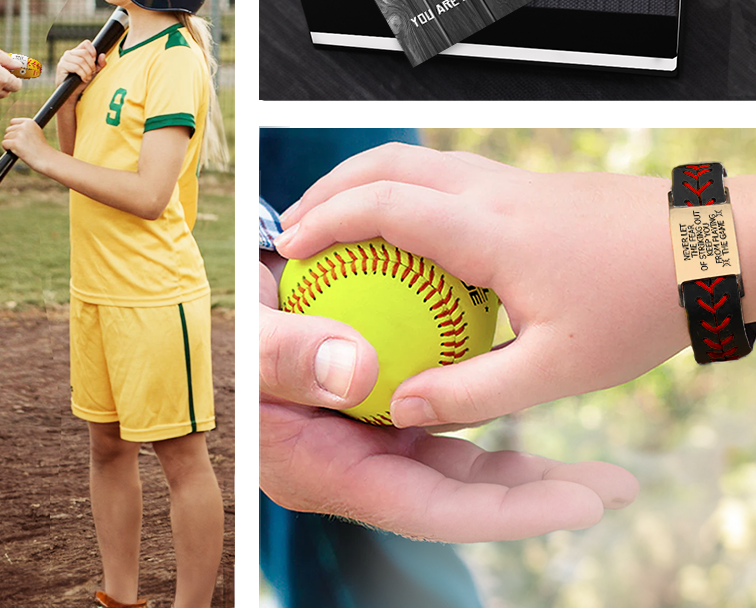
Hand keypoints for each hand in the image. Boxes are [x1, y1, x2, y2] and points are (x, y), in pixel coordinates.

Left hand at [2, 117, 53, 172]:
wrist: (46, 159)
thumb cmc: (41, 148)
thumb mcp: (36, 132)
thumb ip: (25, 128)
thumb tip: (12, 128)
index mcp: (29, 122)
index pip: (13, 122)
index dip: (14, 130)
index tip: (18, 137)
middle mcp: (24, 126)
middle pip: (8, 130)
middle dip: (11, 137)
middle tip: (20, 145)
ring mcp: (19, 135)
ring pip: (6, 137)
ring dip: (10, 144)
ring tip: (20, 149)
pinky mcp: (15, 143)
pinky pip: (4, 143)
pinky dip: (7, 148)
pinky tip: (14, 152)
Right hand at [55, 41, 105, 93]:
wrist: (72, 92)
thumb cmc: (82, 80)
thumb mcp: (93, 71)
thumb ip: (100, 64)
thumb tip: (102, 55)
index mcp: (77, 52)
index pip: (86, 43)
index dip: (93, 51)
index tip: (95, 61)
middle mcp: (69, 53)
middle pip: (84, 53)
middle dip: (91, 64)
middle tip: (92, 72)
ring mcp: (64, 59)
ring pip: (80, 61)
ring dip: (87, 71)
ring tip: (88, 77)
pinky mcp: (61, 66)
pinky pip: (76, 67)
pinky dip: (82, 74)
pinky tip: (83, 79)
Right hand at [259, 258, 638, 540]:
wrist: (217, 316)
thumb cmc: (222, 343)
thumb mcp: (245, 348)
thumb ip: (289, 358)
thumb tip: (361, 375)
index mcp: (330, 471)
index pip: (431, 507)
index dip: (506, 514)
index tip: (580, 507)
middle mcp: (358, 460)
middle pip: (460, 491)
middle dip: (537, 494)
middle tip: (613, 485)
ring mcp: (370, 429)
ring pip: (458, 452)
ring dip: (523, 455)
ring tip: (594, 459)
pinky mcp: (379, 394)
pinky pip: (440, 405)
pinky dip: (481, 397)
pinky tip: (520, 381)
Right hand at [275, 144, 691, 430]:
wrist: (707, 247)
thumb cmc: (640, 302)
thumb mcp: (558, 369)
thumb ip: (474, 391)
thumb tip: (406, 406)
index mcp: (490, 232)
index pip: (383, 206)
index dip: (326, 221)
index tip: (291, 247)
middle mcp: (489, 192)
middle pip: (384, 163)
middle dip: (328, 188)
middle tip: (295, 226)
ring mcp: (505, 180)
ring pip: (411, 159)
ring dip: (362, 181)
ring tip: (334, 220)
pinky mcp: (519, 183)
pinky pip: (439, 172)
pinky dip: (398, 188)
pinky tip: (402, 230)